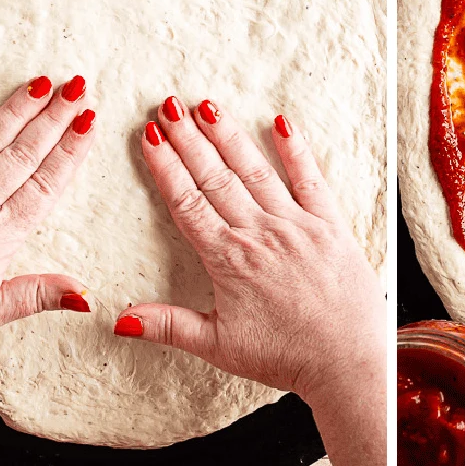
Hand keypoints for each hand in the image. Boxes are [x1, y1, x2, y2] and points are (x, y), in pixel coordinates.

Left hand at [0, 76, 96, 363]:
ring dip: (16, 109)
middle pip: (24, 153)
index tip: (90, 121)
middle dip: (54, 117)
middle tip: (77, 87)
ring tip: (41, 82)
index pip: (46, 183)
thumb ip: (39, 294)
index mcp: (0, 236)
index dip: (71, 150)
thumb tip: (86, 296)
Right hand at [115, 96, 382, 404]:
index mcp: (229, 260)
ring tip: (207, 105)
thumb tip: (117, 318)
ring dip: (230, 136)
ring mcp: (297, 224)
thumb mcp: (218, 347)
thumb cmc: (285, 356)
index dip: (165, 166)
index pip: (187, 202)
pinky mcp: (330, 225)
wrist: (347, 361)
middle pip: (216, 177)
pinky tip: (281, 122)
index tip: (148, 135)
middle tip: (168, 105)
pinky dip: (295, 151)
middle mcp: (261, 233)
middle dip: (189, 139)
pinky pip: (311, 179)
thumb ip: (168, 326)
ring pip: (256, 171)